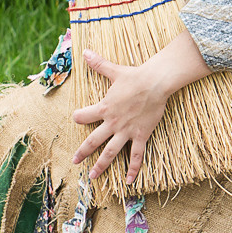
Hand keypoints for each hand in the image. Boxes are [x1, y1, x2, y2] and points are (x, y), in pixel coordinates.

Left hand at [70, 31, 212, 184]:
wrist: (156, 82)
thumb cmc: (135, 76)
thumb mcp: (114, 70)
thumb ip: (98, 64)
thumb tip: (85, 51)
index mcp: (104, 107)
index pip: (84, 116)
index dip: (79, 117)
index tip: (76, 118)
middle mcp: (112, 122)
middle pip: (93, 140)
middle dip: (83, 152)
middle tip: (75, 161)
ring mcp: (126, 131)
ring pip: (111, 152)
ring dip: (101, 165)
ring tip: (94, 175)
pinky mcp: (140, 135)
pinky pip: (136, 155)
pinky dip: (133, 168)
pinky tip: (130, 181)